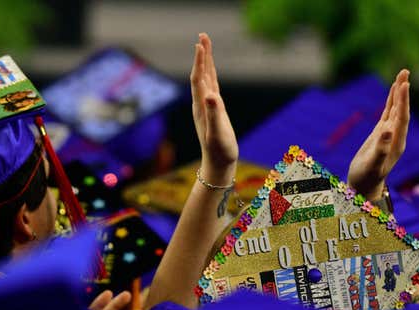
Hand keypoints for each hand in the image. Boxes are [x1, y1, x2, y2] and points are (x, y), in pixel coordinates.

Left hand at [190, 33, 237, 184]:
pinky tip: (211, 71)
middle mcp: (201, 104)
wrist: (217, 164)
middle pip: (200, 74)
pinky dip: (211, 75)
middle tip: (203, 35)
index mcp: (202, 106)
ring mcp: (206, 107)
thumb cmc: (220, 151)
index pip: (199, 78)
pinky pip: (211, 87)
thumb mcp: (218, 133)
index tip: (200, 43)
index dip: (200, 61)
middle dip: (202, 55)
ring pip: (205, 79)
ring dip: (205, 62)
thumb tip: (211, 96)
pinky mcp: (213, 111)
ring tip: (205, 45)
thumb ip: (214, 114)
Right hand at [348, 70, 409, 200]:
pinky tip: (393, 90)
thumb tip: (388, 130)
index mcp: (396, 143)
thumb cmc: (366, 178)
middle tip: (405, 71)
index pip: (401, 118)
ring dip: (399, 92)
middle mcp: (396, 136)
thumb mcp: (372, 165)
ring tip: (402, 74)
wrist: (364, 187)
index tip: (403, 84)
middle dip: (403, 91)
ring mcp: (389, 134)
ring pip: (396, 109)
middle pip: (401, 110)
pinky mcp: (381, 133)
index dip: (403, 101)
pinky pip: (388, 113)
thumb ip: (380, 149)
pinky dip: (391, 101)